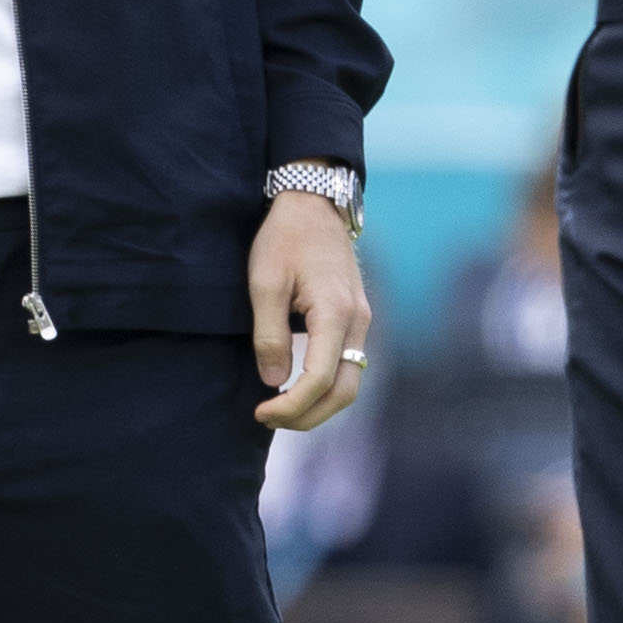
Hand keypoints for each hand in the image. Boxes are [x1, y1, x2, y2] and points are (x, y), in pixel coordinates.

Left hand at [249, 190, 371, 432]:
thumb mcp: (265, 283)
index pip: (320, 380)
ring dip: (318, 405)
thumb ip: (269, 335)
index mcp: (336, 313)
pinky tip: (296, 387)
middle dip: (307, 416)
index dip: (291, 406)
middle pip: (344, 392)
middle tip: (268, 418)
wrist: (314, 204)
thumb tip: (274, 381)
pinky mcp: (356, 319)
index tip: (261, 412)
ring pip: (350, 382)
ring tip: (280, 408)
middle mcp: (358, 322)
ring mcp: (361, 321)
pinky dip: (325, 386)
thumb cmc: (285, 238)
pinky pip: (347, 365)